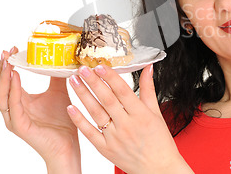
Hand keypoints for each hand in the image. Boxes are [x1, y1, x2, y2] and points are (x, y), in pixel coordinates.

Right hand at [0, 47, 80, 172]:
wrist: (68, 145)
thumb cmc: (62, 122)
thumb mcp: (58, 92)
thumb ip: (57, 76)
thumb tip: (62, 57)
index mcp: (19, 101)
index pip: (6, 80)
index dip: (7, 64)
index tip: (12, 48)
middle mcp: (13, 109)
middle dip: (1, 67)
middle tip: (6, 51)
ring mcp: (14, 118)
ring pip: (0, 95)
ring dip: (3, 76)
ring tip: (8, 61)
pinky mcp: (20, 126)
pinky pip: (13, 105)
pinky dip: (12, 89)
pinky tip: (15, 76)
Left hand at [67, 64, 193, 173]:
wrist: (159, 169)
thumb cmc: (159, 141)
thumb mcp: (156, 113)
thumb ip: (148, 89)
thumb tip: (147, 68)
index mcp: (141, 115)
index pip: (123, 91)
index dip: (110, 77)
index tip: (100, 66)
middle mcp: (127, 125)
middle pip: (107, 99)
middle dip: (93, 82)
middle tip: (82, 68)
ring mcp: (115, 138)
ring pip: (96, 113)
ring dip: (83, 95)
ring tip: (73, 81)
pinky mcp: (106, 149)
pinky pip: (90, 133)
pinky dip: (79, 120)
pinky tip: (70, 107)